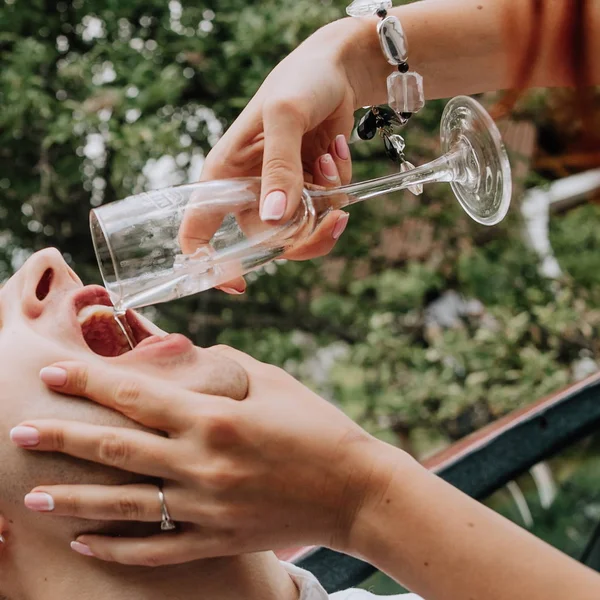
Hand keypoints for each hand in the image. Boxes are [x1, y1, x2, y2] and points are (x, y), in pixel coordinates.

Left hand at [13, 347, 390, 565]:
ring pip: (125, 504)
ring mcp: (207, 507)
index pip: (137, 396)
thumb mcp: (271, 381)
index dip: (90, 382)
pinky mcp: (217, 539)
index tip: (52, 374)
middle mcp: (203, 463)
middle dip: (64, 437)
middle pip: (117, 448)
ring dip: (74, 499)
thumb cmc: (315, 424)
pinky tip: (85, 542)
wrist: (353, 489)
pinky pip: (157, 548)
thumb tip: (181, 358)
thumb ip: (220, 366)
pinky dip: (118, 547)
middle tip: (19, 429)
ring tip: (31, 494)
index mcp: (215, 417)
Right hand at [185, 20, 363, 292]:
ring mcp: (280, 193)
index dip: (209, 263)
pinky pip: (327, 209)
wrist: (336, 71)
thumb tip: (276, 220)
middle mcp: (249, 191)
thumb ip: (279, 168)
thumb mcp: (283, 116)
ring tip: (327, 159)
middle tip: (332, 216)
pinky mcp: (308, 190)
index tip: (237, 284)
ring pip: (303, 231)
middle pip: (268, 243)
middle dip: (306, 234)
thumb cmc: (298, 82)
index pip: (197, 229)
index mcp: (224, 176)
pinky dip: (339, 185)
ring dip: (327, 199)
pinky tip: (334, 151)